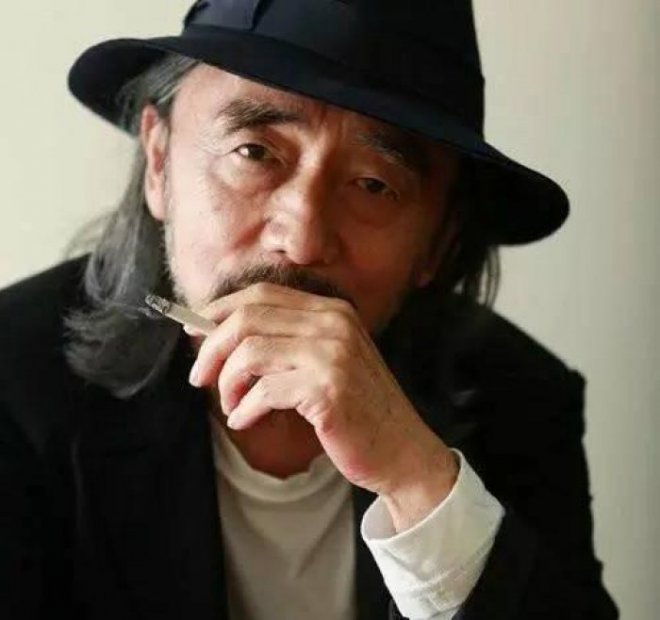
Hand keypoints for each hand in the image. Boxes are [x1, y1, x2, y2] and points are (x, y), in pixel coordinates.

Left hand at [187, 282, 457, 529]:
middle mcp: (334, 324)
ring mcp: (333, 355)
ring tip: (231, 406)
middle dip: (211, 348)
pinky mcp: (327, 389)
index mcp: (332, 311)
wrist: (402, 451)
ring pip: (250, 352)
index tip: (197, 332)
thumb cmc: (358, 411)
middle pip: (248, 318)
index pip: (261, 295)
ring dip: (228, 383)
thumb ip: (287, 343)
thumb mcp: (328, 362)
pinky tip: (246, 421)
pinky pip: (264, 391)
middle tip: (200, 377)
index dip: (220, 310)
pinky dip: (244, 409)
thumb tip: (219, 335)